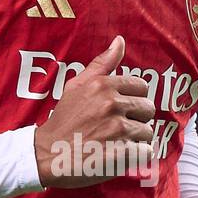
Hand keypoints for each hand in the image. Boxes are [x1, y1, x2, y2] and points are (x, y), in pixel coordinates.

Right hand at [33, 35, 155, 187]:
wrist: (49, 155)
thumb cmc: (64, 121)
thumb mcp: (76, 86)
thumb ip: (101, 64)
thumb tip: (120, 41)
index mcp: (103, 86)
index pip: (141, 86)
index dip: (133, 99)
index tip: (119, 110)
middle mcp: (111, 104)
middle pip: (148, 109)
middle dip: (136, 119)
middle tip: (116, 128)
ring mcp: (117, 129)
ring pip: (147, 131)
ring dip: (135, 139)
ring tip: (114, 142)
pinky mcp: (121, 153)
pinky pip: (145, 151)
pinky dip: (135, 156)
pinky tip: (117, 155)